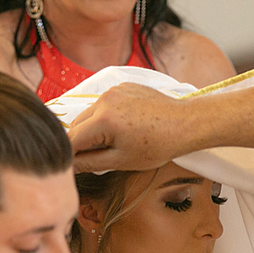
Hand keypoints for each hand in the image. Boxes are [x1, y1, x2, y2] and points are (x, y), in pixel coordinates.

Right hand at [67, 83, 188, 171]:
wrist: (184, 124)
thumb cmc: (158, 145)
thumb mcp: (121, 160)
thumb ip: (91, 163)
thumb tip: (72, 166)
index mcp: (103, 119)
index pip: (72, 139)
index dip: (70, 155)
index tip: (73, 166)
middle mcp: (105, 100)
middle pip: (77, 124)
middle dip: (80, 141)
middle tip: (93, 157)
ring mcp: (114, 90)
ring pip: (90, 113)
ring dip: (92, 128)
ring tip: (112, 141)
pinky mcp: (123, 86)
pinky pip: (104, 103)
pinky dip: (106, 116)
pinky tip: (123, 127)